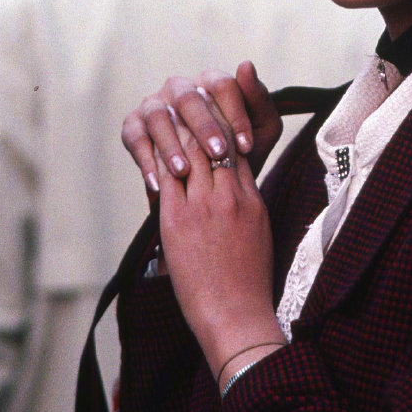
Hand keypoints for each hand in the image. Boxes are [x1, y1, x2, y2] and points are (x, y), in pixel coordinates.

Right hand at [122, 62, 283, 203]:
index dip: (235, 114)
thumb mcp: (261, 131)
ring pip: (158, 116)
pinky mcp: (133, 126)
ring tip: (184, 172)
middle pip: (188, 98)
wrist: (213, 185)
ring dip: (171, 144)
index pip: (222, 85)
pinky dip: (145, 161)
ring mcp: (154, 105)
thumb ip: (259, 100)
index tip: (247, 146)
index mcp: (210, 82)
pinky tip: (158, 184)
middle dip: (204, 127)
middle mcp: (180, 88)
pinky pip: (135, 139)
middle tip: (218, 154)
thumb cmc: (239, 152)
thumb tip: (246, 64)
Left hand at [153, 103, 282, 381]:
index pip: (237, 147)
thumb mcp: (258, 232)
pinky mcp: (178, 219)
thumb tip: (233, 183)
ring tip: (169, 110)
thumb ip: (245, 201)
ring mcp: (204, 205)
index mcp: (251, 198)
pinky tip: (153, 141)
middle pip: (214, 141)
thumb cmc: (248, 282)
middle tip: (187, 97)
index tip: (212, 108)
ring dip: (178, 128)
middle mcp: (230, 195)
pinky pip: (168, 176)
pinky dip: (161, 156)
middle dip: (200, 116)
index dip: (224, 123)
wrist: (235, 314)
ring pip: (190, 151)